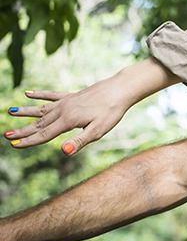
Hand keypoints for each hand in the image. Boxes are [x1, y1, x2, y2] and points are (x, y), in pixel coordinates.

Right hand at [5, 58, 178, 154]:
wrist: (121, 89)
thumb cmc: (112, 111)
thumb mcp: (99, 130)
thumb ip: (80, 141)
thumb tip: (64, 151)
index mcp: (68, 120)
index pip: (44, 135)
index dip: (29, 141)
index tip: (14, 145)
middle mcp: (63, 110)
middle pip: (39, 123)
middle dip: (23, 130)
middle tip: (6, 136)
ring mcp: (67, 101)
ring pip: (41, 109)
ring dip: (26, 112)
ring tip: (10, 111)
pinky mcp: (72, 95)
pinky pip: (52, 95)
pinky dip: (40, 94)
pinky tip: (28, 92)